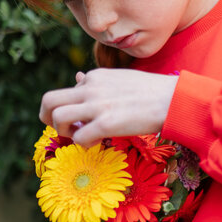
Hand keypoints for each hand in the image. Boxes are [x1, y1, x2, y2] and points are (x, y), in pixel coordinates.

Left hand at [40, 69, 178, 146]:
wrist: (174, 99)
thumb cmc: (153, 92)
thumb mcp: (120, 79)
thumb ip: (98, 82)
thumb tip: (78, 79)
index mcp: (95, 77)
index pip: (67, 92)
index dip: (71, 108)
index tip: (84, 118)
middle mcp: (91, 88)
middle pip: (49, 100)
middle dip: (47, 117)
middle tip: (61, 129)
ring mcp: (97, 106)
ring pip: (57, 118)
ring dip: (63, 132)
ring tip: (80, 136)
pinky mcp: (107, 124)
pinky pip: (79, 138)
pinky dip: (84, 144)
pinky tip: (99, 142)